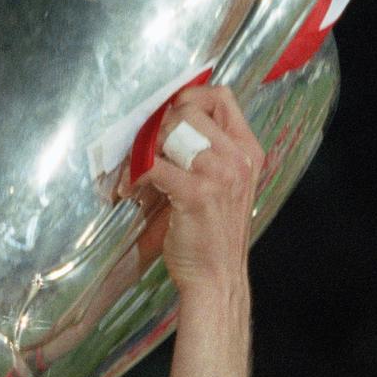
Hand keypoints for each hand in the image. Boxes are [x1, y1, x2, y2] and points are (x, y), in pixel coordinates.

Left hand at [143, 86, 261, 300]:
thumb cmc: (214, 236)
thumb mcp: (225, 187)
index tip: (169, 114)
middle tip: (145, 149)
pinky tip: (128, 189)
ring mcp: (219, 174)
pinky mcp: (194, 193)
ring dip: (145, 148)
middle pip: (191, 110)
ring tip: (135, 170)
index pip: (222, 97)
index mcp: (248, 151)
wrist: (217, 279)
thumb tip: (171, 126)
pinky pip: (153, 164)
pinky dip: (133, 174)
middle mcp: (237, 158)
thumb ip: (211, 155)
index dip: (191, 97)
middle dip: (160, 126)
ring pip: (170, 132)